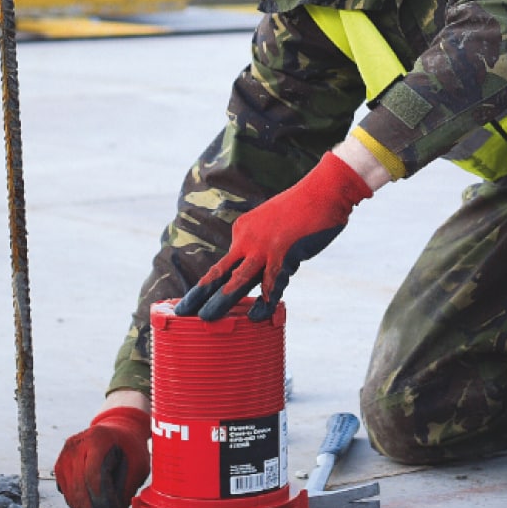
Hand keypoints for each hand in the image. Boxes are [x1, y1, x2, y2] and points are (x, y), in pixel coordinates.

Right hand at [53, 405, 149, 507]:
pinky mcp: (59, 469)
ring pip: (72, 497)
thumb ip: (126, 488)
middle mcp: (75, 447)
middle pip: (80, 490)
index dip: (104, 502)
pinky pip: (68, 496)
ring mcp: (64, 458)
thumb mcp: (138, 465)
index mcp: (97, 439)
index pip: (95, 476)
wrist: (115, 430)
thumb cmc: (130, 448)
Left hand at [176, 152, 372, 320]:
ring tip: (207, 318)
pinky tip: (257, 317)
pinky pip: (270, 283)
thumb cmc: (305, 209)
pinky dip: (264, 302)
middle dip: (200, 294)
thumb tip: (269, 279)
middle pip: (220, 272)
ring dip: (220, 301)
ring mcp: (263, 246)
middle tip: (182, 311)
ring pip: (237, 280)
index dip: (212, 283)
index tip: (198, 298)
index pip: (226, 264)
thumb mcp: (275, 226)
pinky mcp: (282, 252)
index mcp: (242, 230)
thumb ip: (268, 250)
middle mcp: (247, 238)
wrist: (324, 190)